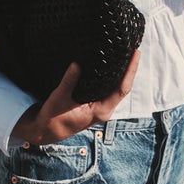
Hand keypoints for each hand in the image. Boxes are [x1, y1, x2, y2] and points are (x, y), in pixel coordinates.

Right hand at [11, 49, 138, 149]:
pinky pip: (109, 91)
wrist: (47, 132)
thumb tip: (76, 64)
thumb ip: (68, 82)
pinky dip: (113, 79)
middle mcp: (105, 110)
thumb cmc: (52, 118)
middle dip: (130, 70)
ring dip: (123, 74)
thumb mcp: (59, 98)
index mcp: (101, 110)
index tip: (135, 54)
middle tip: (134, 51)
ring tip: (127, 56)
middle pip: (124, 88)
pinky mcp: (96, 106)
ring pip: (118, 89)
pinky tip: (113, 69)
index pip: (122, 89)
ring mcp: (102, 109)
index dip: (130, 71)